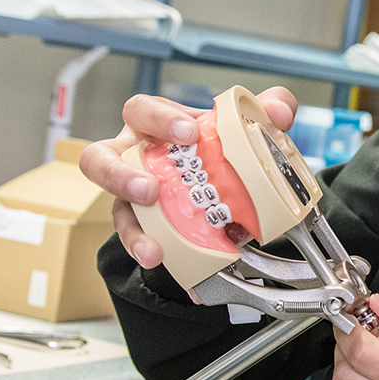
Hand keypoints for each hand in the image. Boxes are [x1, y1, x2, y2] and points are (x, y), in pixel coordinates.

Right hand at [78, 87, 297, 267]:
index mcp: (155, 125)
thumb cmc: (220, 147)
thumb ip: (268, 108)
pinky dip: (161, 259)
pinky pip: (142, 244)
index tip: (188, 133)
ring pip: (114, 211)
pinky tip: (177, 271)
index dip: (158, 120)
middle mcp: (135, 159)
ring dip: (132, 231)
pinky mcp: (146, 229)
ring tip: (153, 248)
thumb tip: (279, 113)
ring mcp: (135, 198)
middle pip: (99, 159)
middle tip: (150, 190)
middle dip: (119, 175)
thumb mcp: (246, 124)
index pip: (142, 111)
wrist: (227, 187)